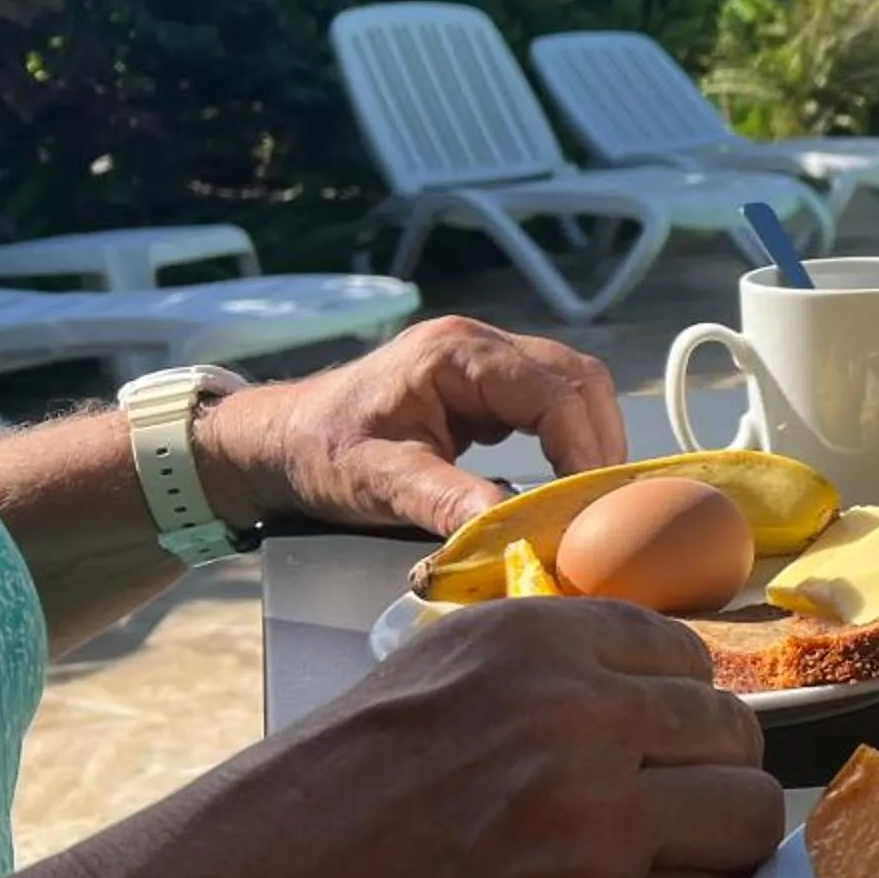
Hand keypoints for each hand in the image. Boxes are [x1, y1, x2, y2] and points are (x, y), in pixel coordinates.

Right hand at [141, 598, 779, 877]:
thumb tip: (656, 693)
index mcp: (535, 642)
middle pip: (734, 736)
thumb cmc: (318, 808)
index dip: (676, 716)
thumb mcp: (432, 680)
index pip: (688, 658)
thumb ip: (548, 674)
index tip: (652, 753)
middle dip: (704, 782)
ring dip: (714, 855)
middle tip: (656, 826)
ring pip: (751, 822)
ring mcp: (599, 824)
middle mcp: (579, 717)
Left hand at [204, 317, 624, 537]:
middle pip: (578, 379)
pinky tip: (562, 479)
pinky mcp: (487, 384)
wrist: (277, 441)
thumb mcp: (379, 482)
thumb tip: (513, 533)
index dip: (584, 448)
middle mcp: (479, 345)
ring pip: (573, 387)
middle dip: (599, 441)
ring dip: (590, 439)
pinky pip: (551, 401)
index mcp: (455, 355)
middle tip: (601, 504)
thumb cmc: (318, 454)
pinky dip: (569, 438)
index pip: (553, 391)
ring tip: (587, 496)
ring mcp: (486, 360)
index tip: (589, 504)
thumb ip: (447, 502)